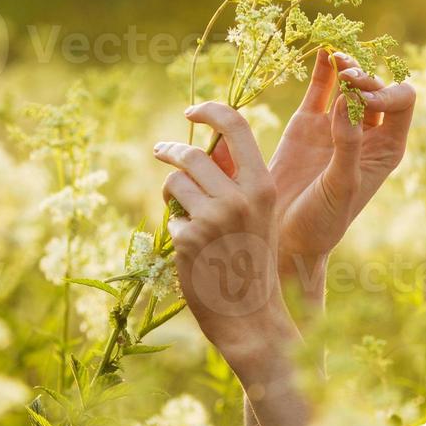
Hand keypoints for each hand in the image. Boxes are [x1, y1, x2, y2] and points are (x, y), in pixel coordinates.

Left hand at [154, 103, 295, 375]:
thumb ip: (237, 179)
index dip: (210, 110)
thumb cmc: (253, 261)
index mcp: (263, 185)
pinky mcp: (189, 237)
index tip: (193, 110)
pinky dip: (177, 228)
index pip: (235, 126)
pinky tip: (193, 250)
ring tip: (182, 210)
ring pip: (175, 182)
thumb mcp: (257, 215)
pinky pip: (172, 216)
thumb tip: (211, 143)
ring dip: (172, 192)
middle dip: (172, 151)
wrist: (251, 315)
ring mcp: (213, 217)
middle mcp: (240, 197)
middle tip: (161, 150)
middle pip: (193, 154)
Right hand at [208, 50, 416, 301]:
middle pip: (379, 87)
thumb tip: (349, 98)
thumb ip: (347, 143)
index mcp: (387, 149)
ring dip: (348, 67)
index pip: (402, 102)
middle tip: (349, 78)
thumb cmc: (321, 221)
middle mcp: (367, 134)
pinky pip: (320, 88)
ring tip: (337, 58)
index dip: (387, 92)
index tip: (363, 100)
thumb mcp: (341, 185)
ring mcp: (338, 126)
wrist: (284, 237)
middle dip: (367, 77)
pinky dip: (323, 69)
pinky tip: (322, 50)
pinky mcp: (308, 124)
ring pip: (350, 83)